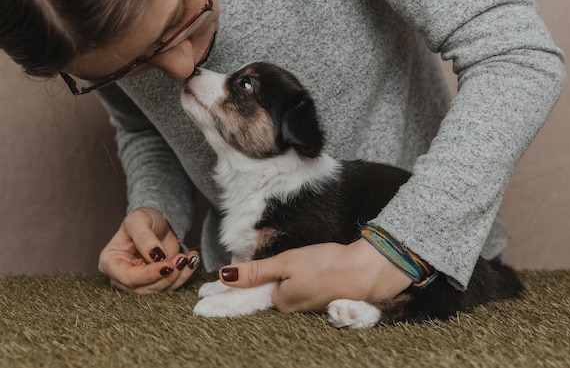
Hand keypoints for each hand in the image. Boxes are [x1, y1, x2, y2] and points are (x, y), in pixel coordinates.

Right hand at [98, 208, 200, 294]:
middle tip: (182, 259)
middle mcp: (122, 277)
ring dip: (178, 276)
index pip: (128, 278)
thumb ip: (144, 238)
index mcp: (110, 262)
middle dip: (166, 276)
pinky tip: (192, 260)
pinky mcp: (157, 282)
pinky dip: (184, 275)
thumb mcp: (139, 221)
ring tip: (189, 257)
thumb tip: (156, 256)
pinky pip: (171, 286)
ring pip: (159, 290)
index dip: (149, 275)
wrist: (158, 222)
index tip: (168, 265)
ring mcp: (140, 282)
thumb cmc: (143, 220)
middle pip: (144, 289)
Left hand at [218, 238, 412, 312]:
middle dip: (231, 299)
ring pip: (272, 297)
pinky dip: (273, 290)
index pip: (243, 299)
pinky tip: (271, 288)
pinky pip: (288, 294)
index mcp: (280, 300)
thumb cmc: (327, 265)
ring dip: (249, 294)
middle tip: (207, 299)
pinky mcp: (318, 297)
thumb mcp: (288, 263)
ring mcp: (305, 304)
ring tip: (228, 294)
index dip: (221, 299)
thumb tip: (224, 276)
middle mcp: (290, 307)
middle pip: (255, 300)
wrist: (368, 272)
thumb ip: (257, 271)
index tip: (200, 302)